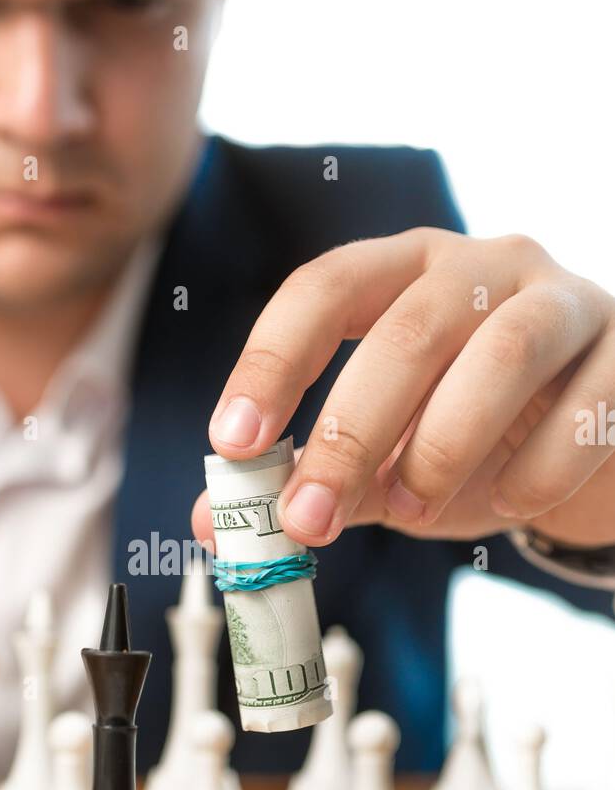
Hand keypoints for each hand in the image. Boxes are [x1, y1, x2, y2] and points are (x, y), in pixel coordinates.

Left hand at [192, 228, 614, 549]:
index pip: (324, 288)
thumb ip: (306, 478)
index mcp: (403, 272)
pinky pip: (587, 407)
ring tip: (410, 512)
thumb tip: (212, 523)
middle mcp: (483, 265)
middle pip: (409, 327)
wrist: (591, 443)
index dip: (271, 362)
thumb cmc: (471, 438)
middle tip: (310, 518)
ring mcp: (564, 301)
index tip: (231, 443)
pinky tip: (505, 505)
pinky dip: (536, 470)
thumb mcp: (381, 458)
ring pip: (504, 350)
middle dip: (349, 431)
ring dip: (443, 444)